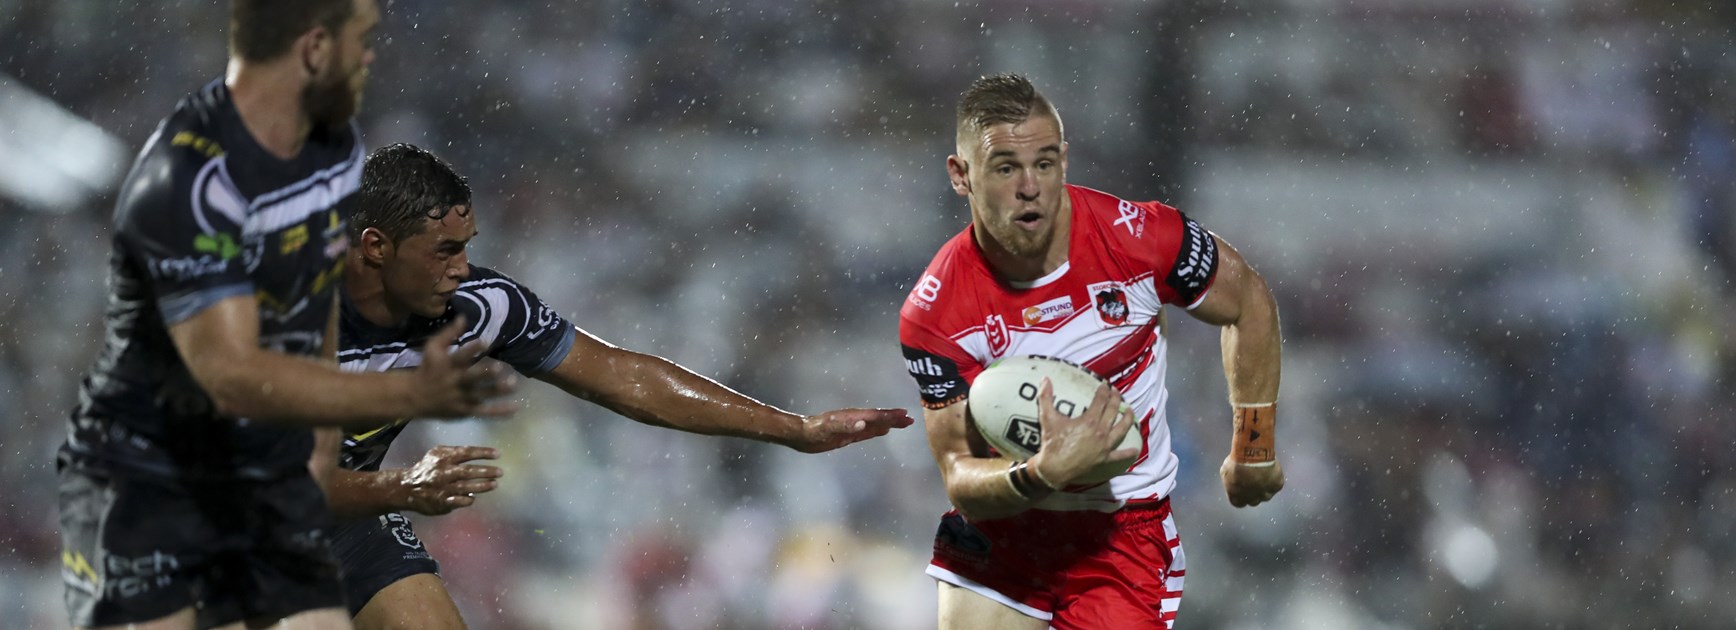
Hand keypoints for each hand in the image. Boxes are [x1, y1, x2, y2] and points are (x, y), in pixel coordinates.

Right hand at [401, 445, 503, 514]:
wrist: (408, 487)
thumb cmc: (427, 468)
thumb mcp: (436, 453)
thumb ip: (455, 451)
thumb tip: (478, 453)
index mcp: (443, 458)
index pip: (466, 453)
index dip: (483, 453)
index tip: (497, 454)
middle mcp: (444, 472)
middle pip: (468, 471)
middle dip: (486, 472)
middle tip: (500, 472)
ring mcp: (443, 488)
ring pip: (467, 488)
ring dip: (482, 486)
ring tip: (494, 484)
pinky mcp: (442, 502)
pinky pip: (460, 501)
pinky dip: (469, 499)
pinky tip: (474, 497)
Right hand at [412, 316, 517, 418]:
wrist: (415, 396)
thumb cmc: (429, 368)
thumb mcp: (433, 348)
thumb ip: (449, 333)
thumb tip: (464, 317)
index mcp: (447, 365)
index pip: (459, 356)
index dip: (472, 349)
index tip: (485, 342)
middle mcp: (455, 381)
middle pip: (471, 378)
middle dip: (485, 373)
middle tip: (500, 367)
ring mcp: (461, 398)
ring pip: (481, 395)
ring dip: (497, 390)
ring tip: (513, 384)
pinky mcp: (465, 410)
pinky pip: (483, 412)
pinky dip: (499, 411)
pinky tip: (515, 408)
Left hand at [793, 408, 915, 452]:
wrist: (801, 435)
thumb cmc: (813, 432)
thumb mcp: (828, 429)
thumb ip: (846, 427)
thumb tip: (864, 424)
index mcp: (852, 417)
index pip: (875, 416)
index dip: (889, 415)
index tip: (904, 414)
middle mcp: (855, 420)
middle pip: (878, 418)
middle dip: (894, 418)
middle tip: (910, 419)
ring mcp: (852, 427)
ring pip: (875, 424)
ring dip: (889, 423)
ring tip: (903, 422)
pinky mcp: (849, 435)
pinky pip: (868, 432)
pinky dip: (878, 430)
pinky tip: (884, 430)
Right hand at [1028, 380, 1138, 487]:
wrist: (1054, 469)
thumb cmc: (1052, 443)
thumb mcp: (1047, 418)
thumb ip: (1045, 397)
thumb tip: (1045, 379)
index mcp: (1089, 420)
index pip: (1101, 400)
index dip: (1104, 391)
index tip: (1105, 385)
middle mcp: (1101, 431)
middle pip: (1113, 411)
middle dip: (1116, 399)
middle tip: (1116, 392)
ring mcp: (1105, 446)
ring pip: (1121, 430)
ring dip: (1127, 419)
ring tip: (1130, 411)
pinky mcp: (1105, 459)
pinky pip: (1119, 455)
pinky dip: (1128, 453)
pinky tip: (1135, 450)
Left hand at [1219, 457, 1283, 507]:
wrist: (1251, 456)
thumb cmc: (1236, 462)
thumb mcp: (1225, 472)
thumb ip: (1230, 480)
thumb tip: (1233, 479)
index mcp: (1236, 497)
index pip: (1238, 503)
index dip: (1240, 496)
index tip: (1241, 488)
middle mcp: (1251, 500)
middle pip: (1253, 501)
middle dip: (1253, 493)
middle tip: (1253, 480)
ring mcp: (1266, 494)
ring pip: (1266, 495)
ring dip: (1264, 488)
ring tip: (1263, 475)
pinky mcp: (1277, 486)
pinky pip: (1277, 484)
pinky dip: (1275, 478)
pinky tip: (1272, 470)